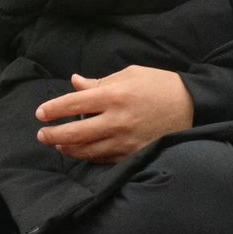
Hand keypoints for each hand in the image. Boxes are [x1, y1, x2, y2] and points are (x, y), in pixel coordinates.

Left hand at [33, 65, 192, 163]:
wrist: (192, 106)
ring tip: (58, 145)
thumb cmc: (159, 85)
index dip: (54, 109)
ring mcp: (125, 140)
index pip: (74, 103)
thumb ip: (99, 82)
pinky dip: (88, 157)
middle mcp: (117, 120)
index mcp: (114, 95)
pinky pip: (104, 159)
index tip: (41, 113)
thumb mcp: (129, 75)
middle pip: (75, 132)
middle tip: (41, 135)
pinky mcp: (133, 153)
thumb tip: (75, 82)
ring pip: (87, 150)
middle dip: (53, 134)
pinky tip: (80, 153)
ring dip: (68, 148)